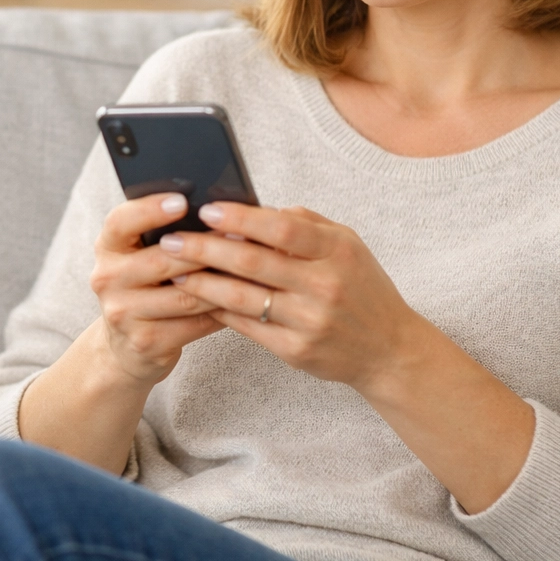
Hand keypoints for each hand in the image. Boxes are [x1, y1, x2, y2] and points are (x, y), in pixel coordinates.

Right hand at [89, 193, 225, 385]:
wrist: (126, 345)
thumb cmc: (145, 288)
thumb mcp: (140, 256)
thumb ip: (163, 234)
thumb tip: (215, 210)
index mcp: (107, 248)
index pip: (120, 222)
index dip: (149, 210)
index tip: (182, 201)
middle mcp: (107, 279)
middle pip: (160, 260)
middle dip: (205, 247)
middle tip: (241, 233)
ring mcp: (123, 314)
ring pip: (184, 295)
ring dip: (222, 282)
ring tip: (250, 267)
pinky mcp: (146, 341)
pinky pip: (194, 323)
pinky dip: (222, 311)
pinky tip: (243, 301)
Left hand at [163, 203, 421, 391]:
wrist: (389, 349)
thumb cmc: (362, 287)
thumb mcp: (347, 244)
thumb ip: (305, 223)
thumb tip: (253, 209)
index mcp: (337, 252)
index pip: (282, 229)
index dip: (241, 218)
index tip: (206, 210)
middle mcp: (324, 286)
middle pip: (253, 263)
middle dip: (206, 249)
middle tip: (171, 240)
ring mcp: (309, 322)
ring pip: (243, 298)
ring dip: (203, 283)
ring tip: (175, 270)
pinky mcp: (296, 351)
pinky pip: (248, 327)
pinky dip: (219, 310)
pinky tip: (199, 297)